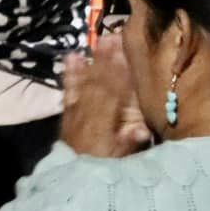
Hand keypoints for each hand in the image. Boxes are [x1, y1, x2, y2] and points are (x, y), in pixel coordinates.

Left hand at [61, 33, 152, 157]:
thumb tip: (142, 130)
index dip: (120, 75)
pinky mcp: (68, 111)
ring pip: (85, 82)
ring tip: (99, 41)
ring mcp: (76, 110)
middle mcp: (89, 112)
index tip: (127, 55)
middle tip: (113, 37)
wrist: (72, 173)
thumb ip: (129, 141)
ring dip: (92, 61)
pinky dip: (70, 73)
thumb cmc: (102, 164)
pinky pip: (69, 90)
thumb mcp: (120, 156)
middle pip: (100, 82)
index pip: (114, 95)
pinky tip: (71, 56)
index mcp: (104, 123)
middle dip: (107, 60)